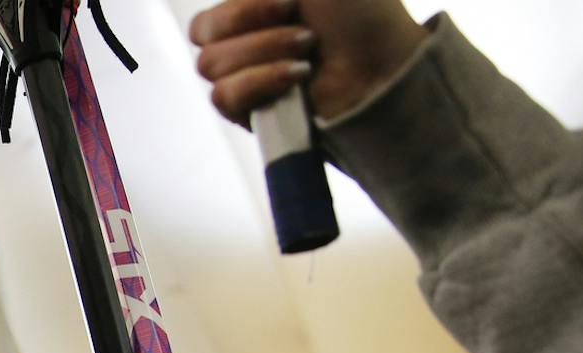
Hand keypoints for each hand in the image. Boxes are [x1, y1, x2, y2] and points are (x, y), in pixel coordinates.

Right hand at [190, 0, 426, 124]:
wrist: (382, 63)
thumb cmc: (361, 11)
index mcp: (253, 5)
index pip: (210, 8)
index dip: (243, 4)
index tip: (291, 1)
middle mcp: (243, 38)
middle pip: (200, 31)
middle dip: (251, 20)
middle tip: (302, 24)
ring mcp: (243, 76)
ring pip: (210, 64)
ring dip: (266, 50)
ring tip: (308, 50)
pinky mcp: (247, 112)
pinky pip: (223, 95)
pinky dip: (262, 80)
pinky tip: (298, 76)